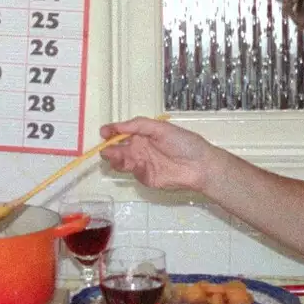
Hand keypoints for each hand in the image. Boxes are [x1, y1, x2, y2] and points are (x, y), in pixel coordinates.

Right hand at [99, 116, 219, 193]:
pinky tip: (138, 165)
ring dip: (115, 159)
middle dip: (109, 149)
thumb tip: (117, 126)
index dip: (110, 132)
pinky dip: (132, 169)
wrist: (200, 166)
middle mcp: (139, 148)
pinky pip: (133, 173)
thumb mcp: (161, 128)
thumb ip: (138, 125)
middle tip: (107, 150)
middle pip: (117, 149)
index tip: (104, 133)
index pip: (121, 133)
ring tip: (115, 157)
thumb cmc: (184, 143)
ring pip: (121, 162)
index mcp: (142, 134)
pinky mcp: (146, 178)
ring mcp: (141, 164)